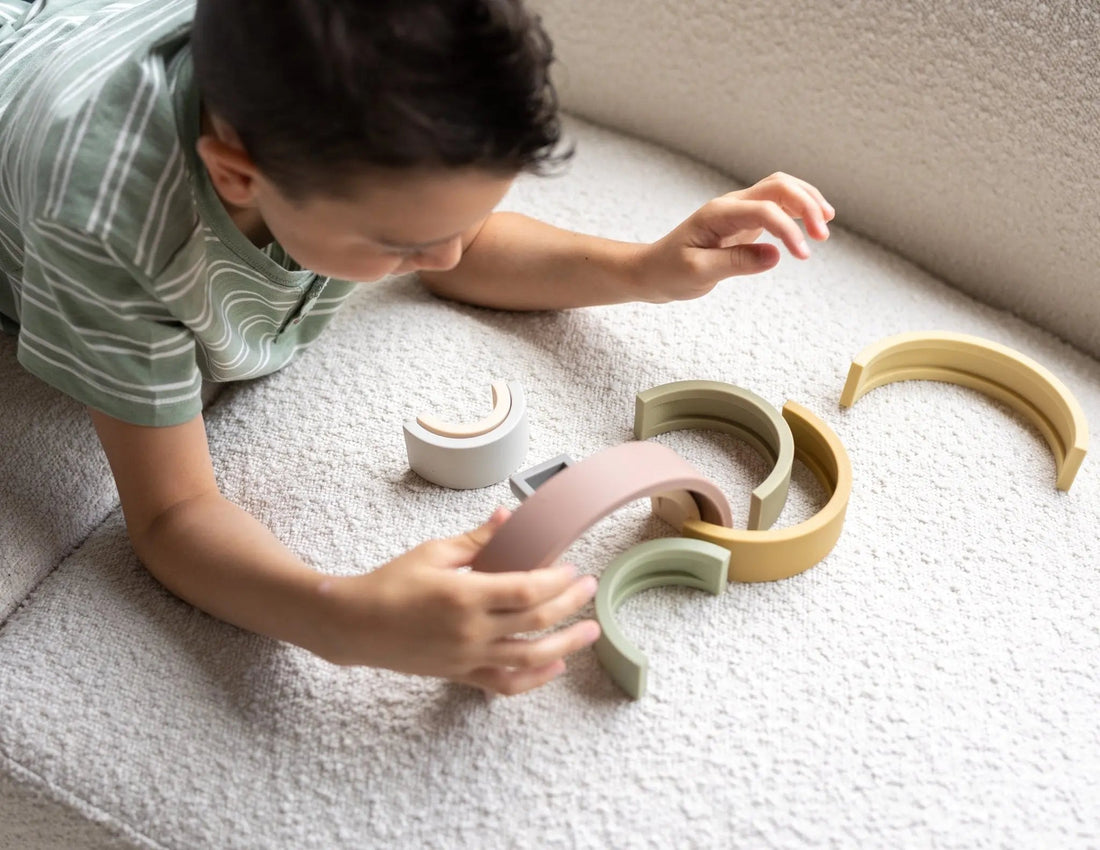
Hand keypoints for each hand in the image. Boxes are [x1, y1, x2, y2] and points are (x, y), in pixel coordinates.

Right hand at [315, 508, 600, 695]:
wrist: (355, 624)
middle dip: (570, 604)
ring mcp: (468, 657)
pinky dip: (534, 679)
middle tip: (590, 588)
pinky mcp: (461, 674)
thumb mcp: (433, 552)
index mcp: (465, 595)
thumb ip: (477, 540)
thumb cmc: (390, 583)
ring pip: (530, 657)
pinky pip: (505, 684)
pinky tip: (555, 667)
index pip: (527, 589)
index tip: (572, 569)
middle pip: (536, 620)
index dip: (557, 581)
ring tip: (591, 631)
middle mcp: (471, 630)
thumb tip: (508, 517)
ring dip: (566, 644)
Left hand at [633, 171, 834, 301]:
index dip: (788, 229)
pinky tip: (811, 224)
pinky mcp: (744, 222)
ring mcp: (739, 211)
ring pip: (780, 190)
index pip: (764, 210)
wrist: (652, 271)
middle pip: (778, 186)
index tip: (802, 255)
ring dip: (806, 201)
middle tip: (822, 235)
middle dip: (806, 204)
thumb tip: (775, 256)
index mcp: (718, 214)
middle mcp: (731, 205)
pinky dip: (797, 210)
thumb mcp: (698, 273)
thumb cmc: (669, 271)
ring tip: (825, 225)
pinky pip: (776, 205)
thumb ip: (736, 263)